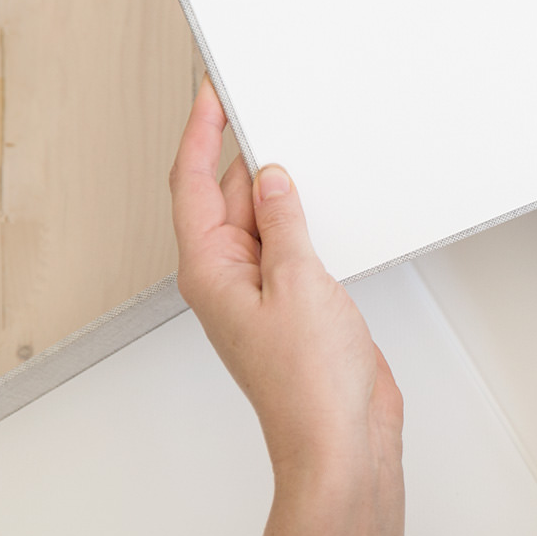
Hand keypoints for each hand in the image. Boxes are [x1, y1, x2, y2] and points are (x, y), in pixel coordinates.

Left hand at [170, 78, 402, 484]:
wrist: (340, 443)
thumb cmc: (308, 388)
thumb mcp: (300, 284)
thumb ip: (285, 224)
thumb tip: (274, 179)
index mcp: (210, 270)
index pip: (196, 183)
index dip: (201, 132)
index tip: (210, 92)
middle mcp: (229, 279)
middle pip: (227, 195)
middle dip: (243, 150)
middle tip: (259, 104)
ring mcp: (262, 293)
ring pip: (263, 219)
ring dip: (279, 186)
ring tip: (297, 145)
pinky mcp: (295, 305)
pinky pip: (291, 245)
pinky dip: (304, 218)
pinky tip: (322, 204)